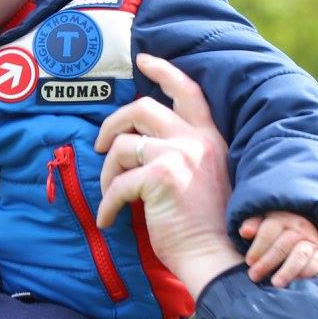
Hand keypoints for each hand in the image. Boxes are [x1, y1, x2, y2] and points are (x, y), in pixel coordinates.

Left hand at [93, 54, 242, 296]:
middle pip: (143, 108)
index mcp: (210, 138)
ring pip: (123, 144)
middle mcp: (197, 140)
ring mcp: (180, 155)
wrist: (217, 258)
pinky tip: (109, 220)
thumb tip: (140, 146)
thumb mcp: (203, 180)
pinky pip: (118, 182)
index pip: (188, 91)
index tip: (143, 61)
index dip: (163, 71)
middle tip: (100, 145)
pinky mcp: (162, 176)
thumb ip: (183, 156)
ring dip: (108, 170)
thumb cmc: (208, 229)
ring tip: (110, 193)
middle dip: (112, 123)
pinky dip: (108, 203)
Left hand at [238, 211, 317, 287]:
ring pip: (301, 254)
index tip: (249, 261)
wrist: (300, 231)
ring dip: (287, 270)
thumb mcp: (261, 223)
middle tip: (254, 276)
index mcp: (280, 219)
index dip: (258, 247)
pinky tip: (293, 282)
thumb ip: (252, 226)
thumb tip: (244, 231)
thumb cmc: (272, 230)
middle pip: (284, 244)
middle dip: (268, 262)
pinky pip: (316, 263)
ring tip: (275, 284)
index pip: (269, 231)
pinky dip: (305, 273)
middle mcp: (298, 228)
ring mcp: (310, 241)